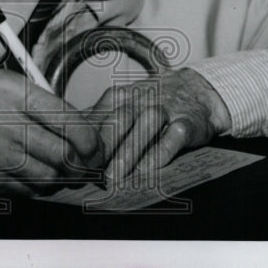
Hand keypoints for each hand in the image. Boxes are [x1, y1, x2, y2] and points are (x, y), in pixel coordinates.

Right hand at [0, 70, 103, 196]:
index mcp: (7, 89)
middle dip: (82, 162)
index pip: (67, 119)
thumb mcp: (4, 87)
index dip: (90, 139)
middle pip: (63, 153)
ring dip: (60, 176)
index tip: (96, 146)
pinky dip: (38, 186)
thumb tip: (86, 129)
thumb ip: (43, 103)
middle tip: (88, 162)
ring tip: (58, 166)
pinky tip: (33, 173)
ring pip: (49, 176)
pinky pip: (28, 189)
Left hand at [87, 68, 231, 183]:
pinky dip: (161, 153)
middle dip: (104, 147)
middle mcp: (142, 100)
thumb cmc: (155, 103)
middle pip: (119, 120)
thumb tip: (68, 141)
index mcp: (122, 96)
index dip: (85, 141)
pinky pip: (174, 137)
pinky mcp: (187, 122)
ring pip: (145, 127)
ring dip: (128, 152)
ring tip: (115, 177)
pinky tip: (148, 170)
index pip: (99, 117)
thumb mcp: (126, 104)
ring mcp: (166, 109)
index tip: (73, 162)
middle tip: (89, 173)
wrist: (200, 90)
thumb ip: (101, 120)